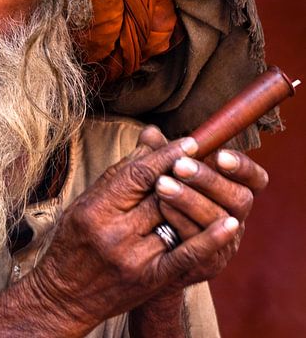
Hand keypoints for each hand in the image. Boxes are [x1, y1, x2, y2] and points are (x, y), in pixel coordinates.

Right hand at [23, 130, 241, 331]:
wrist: (65, 294)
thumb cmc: (73, 240)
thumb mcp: (86, 202)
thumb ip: (119, 174)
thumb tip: (150, 142)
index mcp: (96, 209)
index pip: (138, 175)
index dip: (166, 155)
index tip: (189, 141)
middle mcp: (115, 233)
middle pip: (161, 195)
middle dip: (184, 174)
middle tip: (205, 159)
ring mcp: (135, 259)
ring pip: (176, 220)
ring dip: (197, 200)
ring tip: (216, 182)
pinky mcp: (151, 279)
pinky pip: (187, 255)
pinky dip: (210, 238)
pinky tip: (230, 222)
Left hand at [153, 141, 268, 288]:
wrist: (145, 251)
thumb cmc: (157, 203)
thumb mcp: (157, 175)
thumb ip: (158, 155)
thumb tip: (149, 133)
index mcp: (230, 191)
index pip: (254, 179)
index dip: (243, 167)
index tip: (219, 155)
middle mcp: (234, 217)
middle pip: (239, 198)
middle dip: (209, 180)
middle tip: (179, 166)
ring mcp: (225, 244)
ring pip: (219, 220)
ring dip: (190, 199)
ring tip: (161, 185)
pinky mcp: (207, 265)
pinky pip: (202, 248)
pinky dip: (184, 224)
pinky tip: (164, 208)